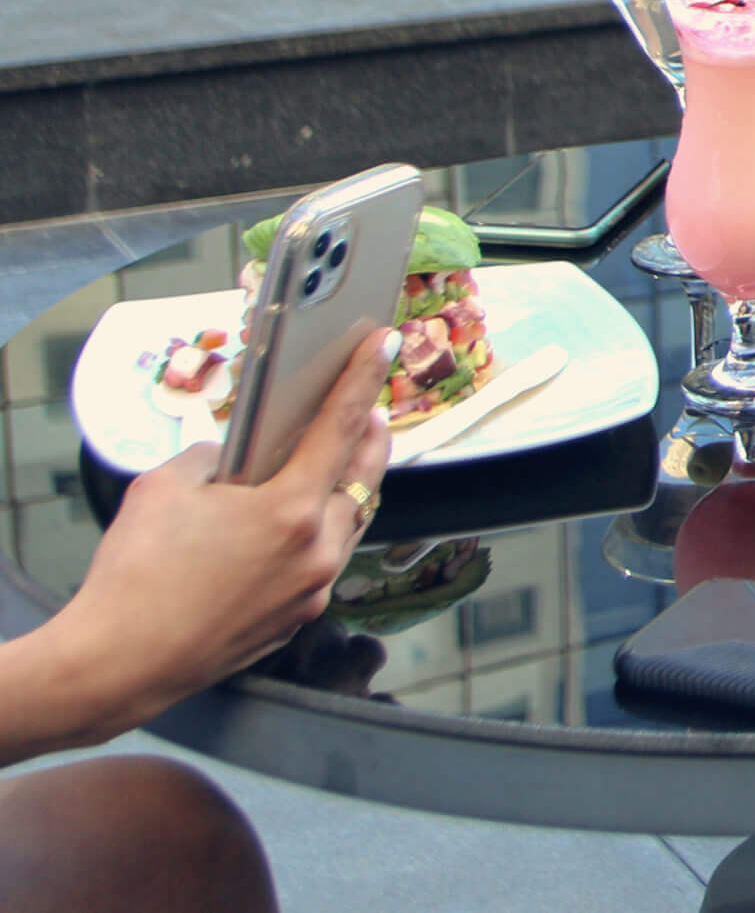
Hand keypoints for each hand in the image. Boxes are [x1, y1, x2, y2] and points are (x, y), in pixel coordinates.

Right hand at [55, 328, 395, 736]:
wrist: (117, 664)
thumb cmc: (135, 575)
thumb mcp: (164, 487)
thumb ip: (211, 457)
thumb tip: (231, 458)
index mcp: (292, 510)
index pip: (341, 426)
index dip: (364, 378)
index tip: (383, 344)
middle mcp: (317, 551)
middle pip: (364, 477)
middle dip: (370, 436)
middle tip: (367, 409)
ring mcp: (312, 590)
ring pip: (352, 523)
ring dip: (350, 487)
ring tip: (338, 461)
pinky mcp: (297, 619)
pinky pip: (326, 562)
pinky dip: (324, 532)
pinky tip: (300, 522)